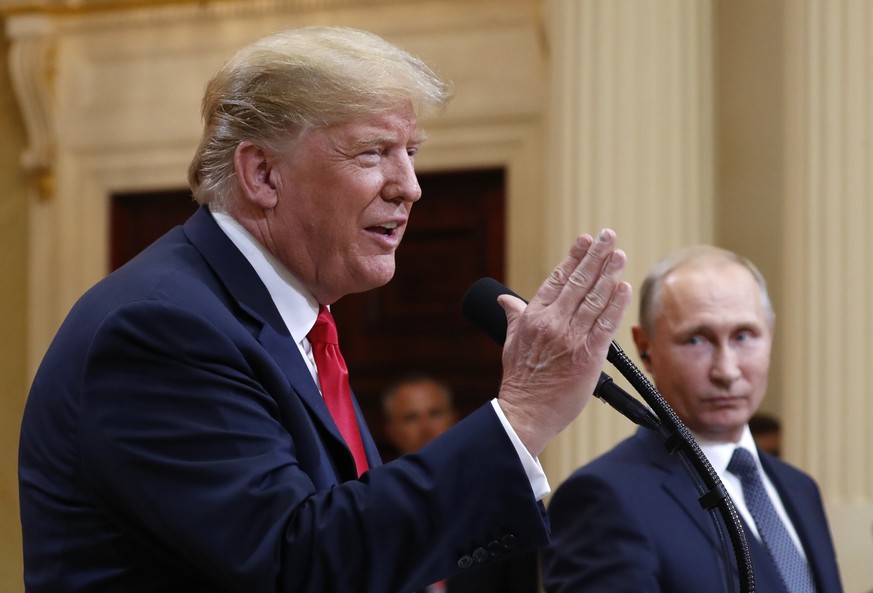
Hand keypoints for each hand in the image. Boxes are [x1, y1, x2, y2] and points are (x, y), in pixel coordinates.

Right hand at [496, 229, 631, 456]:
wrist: (527, 412)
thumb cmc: (520, 380)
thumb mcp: (509, 342)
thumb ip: (513, 316)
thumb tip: (505, 299)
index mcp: (533, 317)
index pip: (556, 279)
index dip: (573, 257)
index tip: (585, 240)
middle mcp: (552, 323)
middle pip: (578, 282)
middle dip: (595, 256)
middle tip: (608, 236)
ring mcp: (571, 338)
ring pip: (594, 299)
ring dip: (609, 274)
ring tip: (619, 255)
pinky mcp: (589, 355)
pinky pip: (606, 324)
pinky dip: (615, 304)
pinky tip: (623, 287)